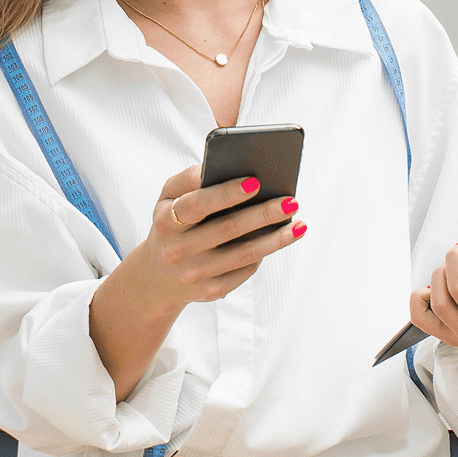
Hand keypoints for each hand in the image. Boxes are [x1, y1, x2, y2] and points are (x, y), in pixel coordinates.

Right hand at [136, 165, 305, 313]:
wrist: (158, 275)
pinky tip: (282, 239)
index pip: (198, 204)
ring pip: (243, 254)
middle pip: (227, 229)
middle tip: (291, 201)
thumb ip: (190, 178)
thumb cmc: (172, 223)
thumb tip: (225, 165)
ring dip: (275, 239)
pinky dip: (266, 253)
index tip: (255, 181)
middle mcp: (177, 250)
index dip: (226, 193)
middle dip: (262, 214)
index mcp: (166, 221)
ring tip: (299, 224)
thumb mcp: (169, 197)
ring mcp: (194, 274)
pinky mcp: (210, 291)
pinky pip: (245, 270)